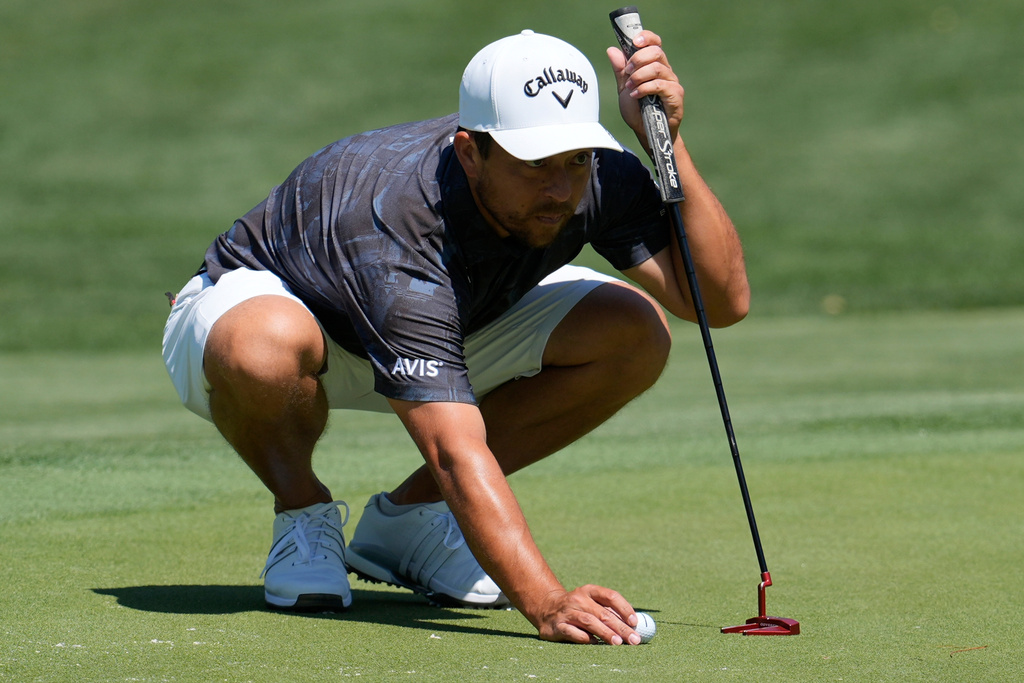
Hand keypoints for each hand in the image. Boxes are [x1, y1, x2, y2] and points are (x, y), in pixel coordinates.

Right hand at [533, 584, 642, 644]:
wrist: (546, 608)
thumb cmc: (578, 608)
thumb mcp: (591, 603)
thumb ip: (609, 612)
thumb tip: (634, 626)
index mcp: (589, 591)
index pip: (610, 596)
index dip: (624, 608)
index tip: (634, 622)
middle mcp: (578, 599)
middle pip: (603, 613)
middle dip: (620, 627)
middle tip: (633, 639)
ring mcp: (567, 612)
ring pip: (589, 622)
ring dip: (605, 633)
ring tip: (618, 642)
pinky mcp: (558, 625)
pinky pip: (574, 633)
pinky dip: (585, 638)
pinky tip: (595, 643)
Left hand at [606, 31, 684, 153]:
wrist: (646, 133)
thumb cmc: (638, 111)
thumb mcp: (624, 89)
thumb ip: (620, 70)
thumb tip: (612, 49)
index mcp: (654, 65)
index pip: (655, 43)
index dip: (647, 37)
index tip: (634, 41)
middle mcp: (666, 71)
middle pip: (656, 51)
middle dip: (638, 59)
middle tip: (627, 71)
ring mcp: (672, 82)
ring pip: (657, 67)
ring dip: (639, 76)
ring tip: (629, 87)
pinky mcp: (676, 95)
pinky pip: (660, 85)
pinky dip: (645, 88)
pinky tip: (635, 95)